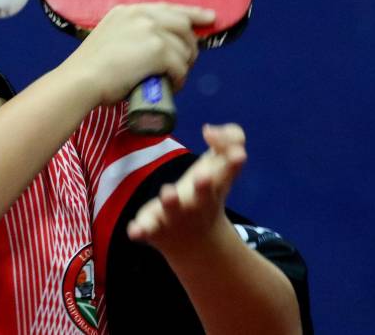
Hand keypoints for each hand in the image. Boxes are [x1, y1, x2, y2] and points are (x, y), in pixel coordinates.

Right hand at [61, 3, 214, 105]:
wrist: (81, 80)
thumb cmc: (88, 70)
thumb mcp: (108, 39)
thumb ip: (126, 37)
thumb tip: (144, 53)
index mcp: (128, 11)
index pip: (168, 8)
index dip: (192, 13)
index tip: (209, 17)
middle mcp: (141, 16)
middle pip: (182, 24)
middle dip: (191, 43)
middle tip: (190, 61)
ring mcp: (151, 31)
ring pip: (183, 48)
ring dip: (184, 65)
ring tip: (175, 79)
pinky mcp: (158, 50)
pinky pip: (180, 66)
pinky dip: (180, 79)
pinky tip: (173, 86)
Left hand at [126, 123, 246, 256]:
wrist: (195, 244)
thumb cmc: (206, 194)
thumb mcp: (220, 167)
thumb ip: (226, 142)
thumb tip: (208, 130)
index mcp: (214, 188)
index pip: (227, 173)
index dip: (233, 163)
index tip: (239, 154)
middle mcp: (198, 204)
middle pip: (203, 195)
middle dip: (203, 186)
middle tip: (203, 175)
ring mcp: (175, 217)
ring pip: (172, 210)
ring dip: (171, 202)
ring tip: (168, 192)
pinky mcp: (154, 228)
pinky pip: (146, 230)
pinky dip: (141, 231)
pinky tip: (135, 230)